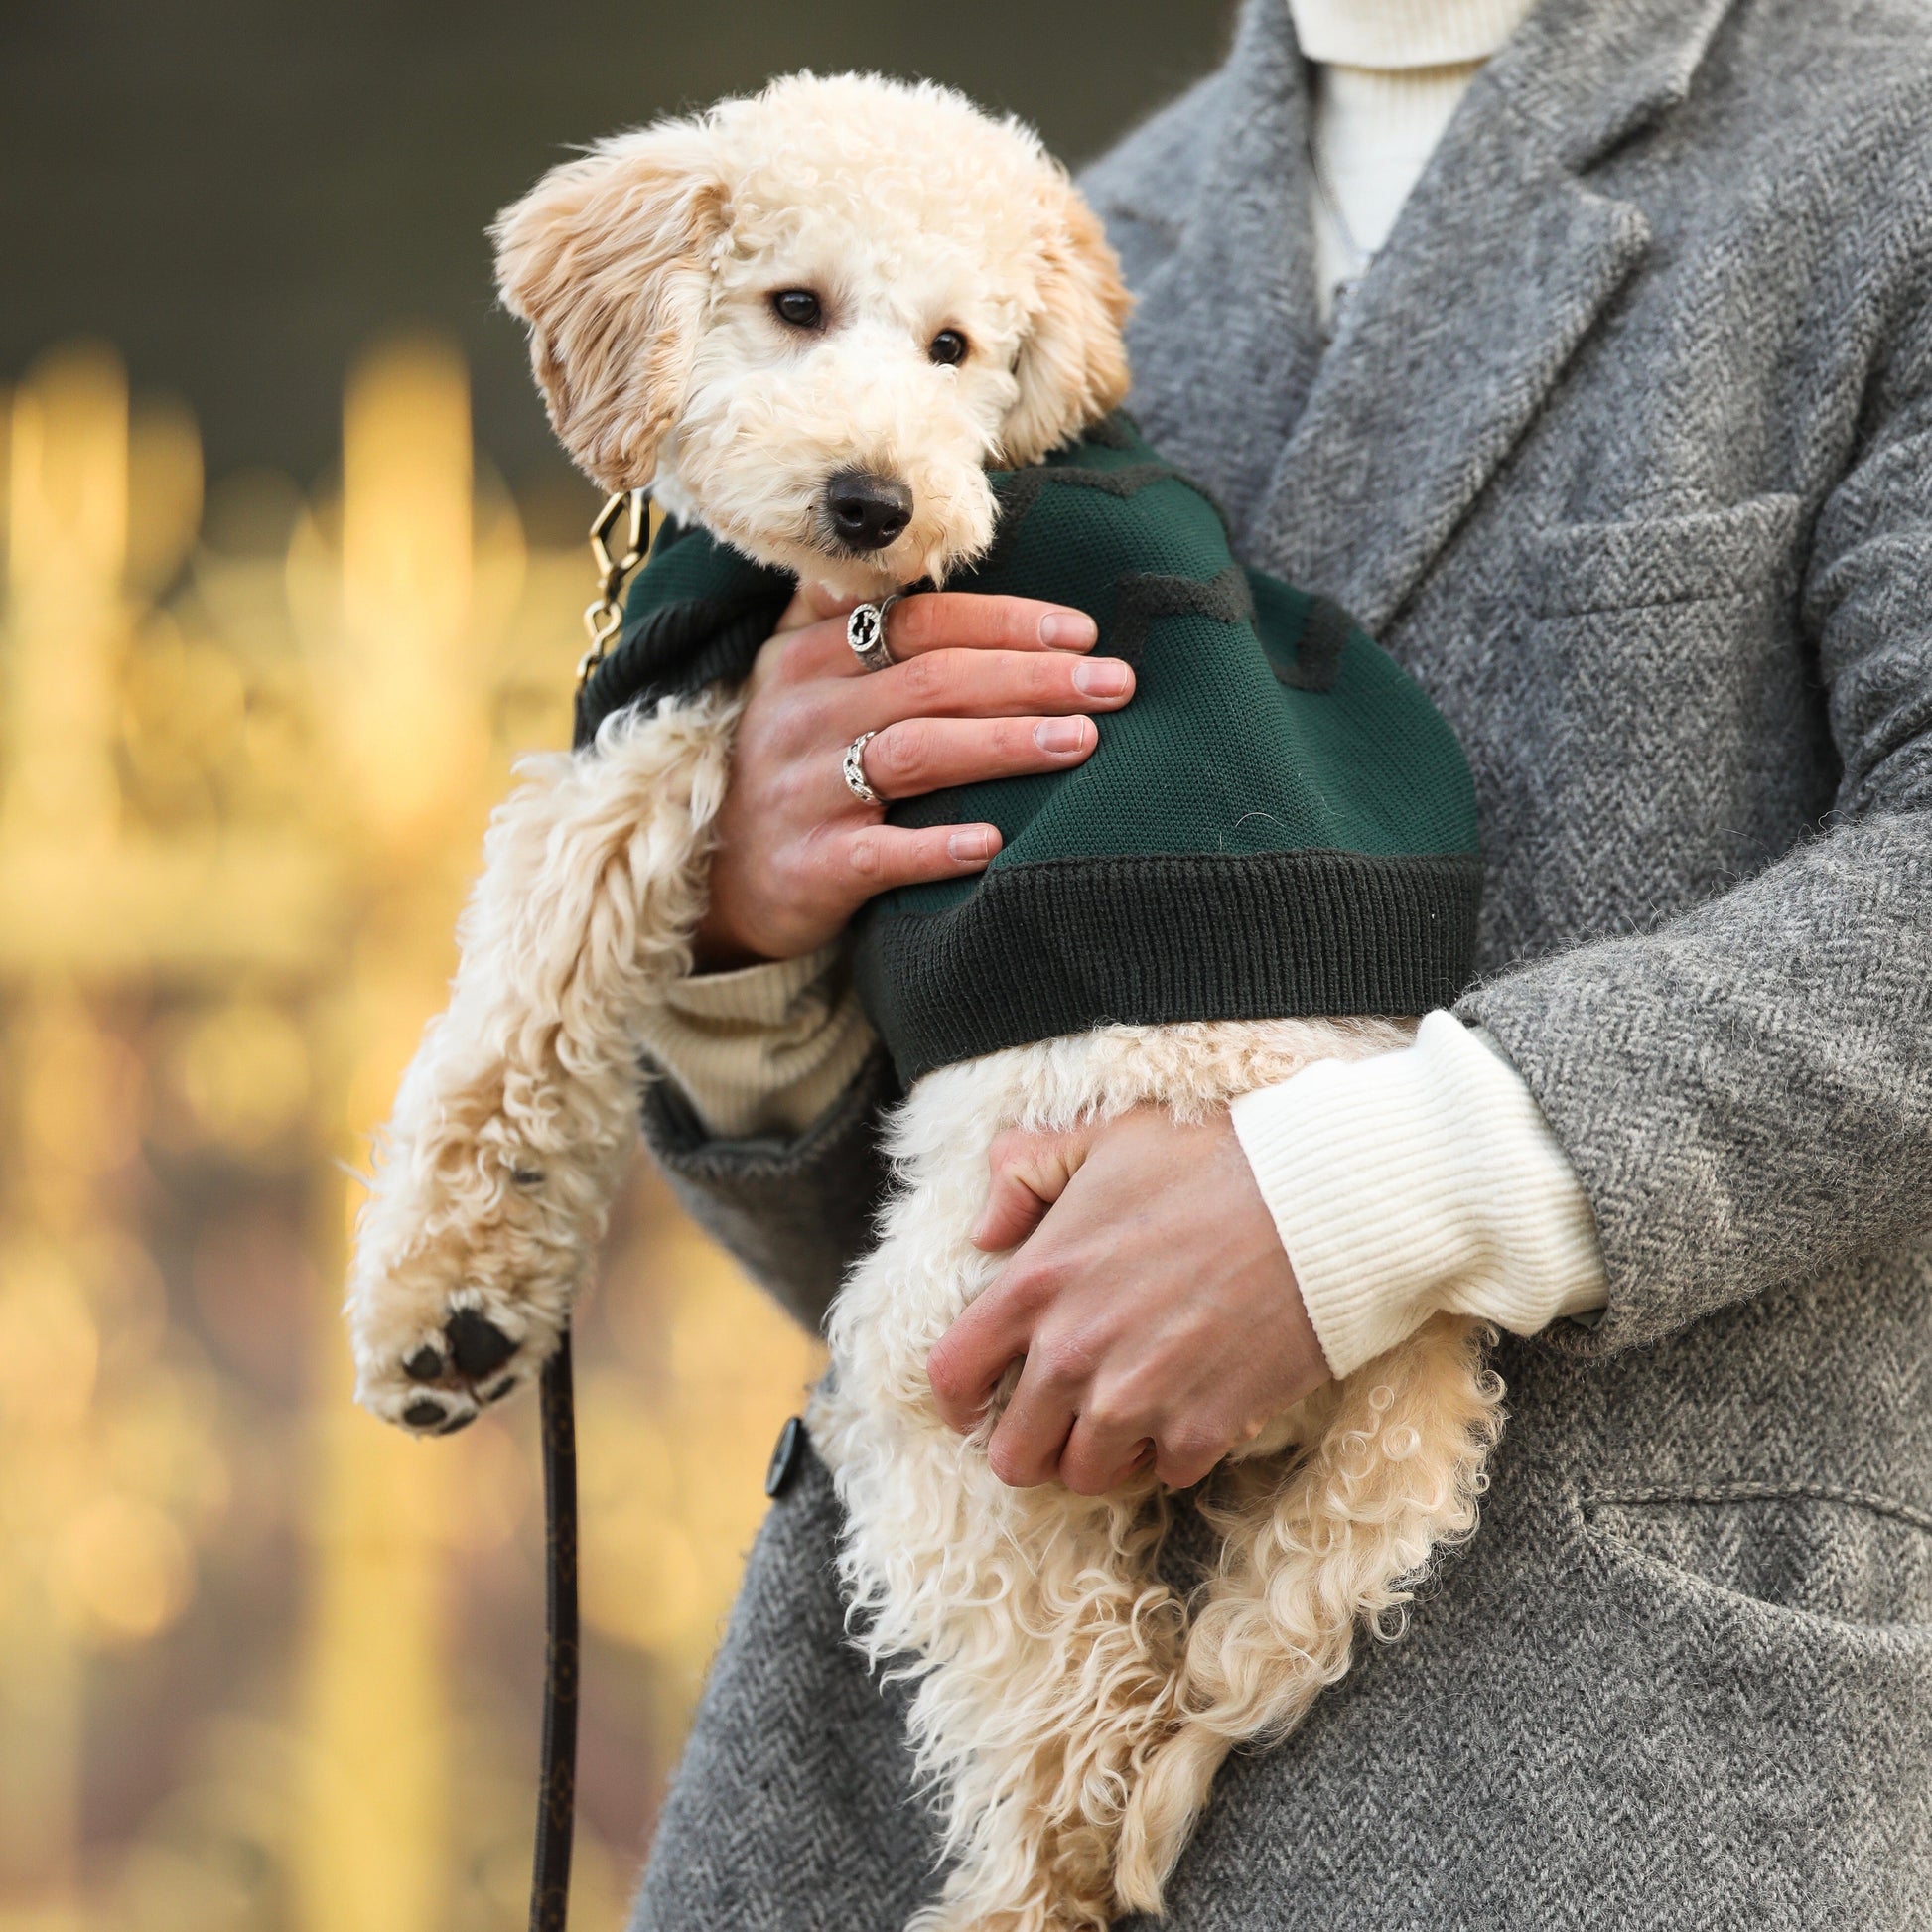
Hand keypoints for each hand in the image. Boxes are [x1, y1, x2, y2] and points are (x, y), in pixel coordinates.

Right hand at [694, 583, 1133, 967]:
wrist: (713, 880)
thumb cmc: (789, 767)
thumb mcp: (797, 679)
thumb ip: (850, 617)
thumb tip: (929, 556)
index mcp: (806, 655)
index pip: (917, 618)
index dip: (1003, 620)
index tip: (1080, 631)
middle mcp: (800, 713)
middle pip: (931, 678)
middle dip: (1032, 675)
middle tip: (1114, 682)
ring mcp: (801, 790)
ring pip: (915, 752)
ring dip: (1004, 743)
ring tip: (1081, 741)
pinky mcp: (809, 866)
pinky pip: (880, 854)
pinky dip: (937, 848)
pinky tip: (994, 845)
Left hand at [926, 1107, 1330, 1492]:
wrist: (1322, 1200)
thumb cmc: (1213, 1159)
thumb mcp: (1105, 1137)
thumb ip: (1026, 1171)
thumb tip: (986, 1229)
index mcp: (1035, 1283)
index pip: (952, 1376)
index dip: (960, 1400)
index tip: (981, 1403)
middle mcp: (1071, 1353)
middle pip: (1012, 1456)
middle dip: (1032, 1443)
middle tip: (1063, 1419)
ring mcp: (1136, 1399)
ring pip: (1084, 1476)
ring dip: (1102, 1452)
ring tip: (1132, 1411)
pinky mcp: (1202, 1428)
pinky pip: (1165, 1474)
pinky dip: (1174, 1451)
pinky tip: (1194, 1402)